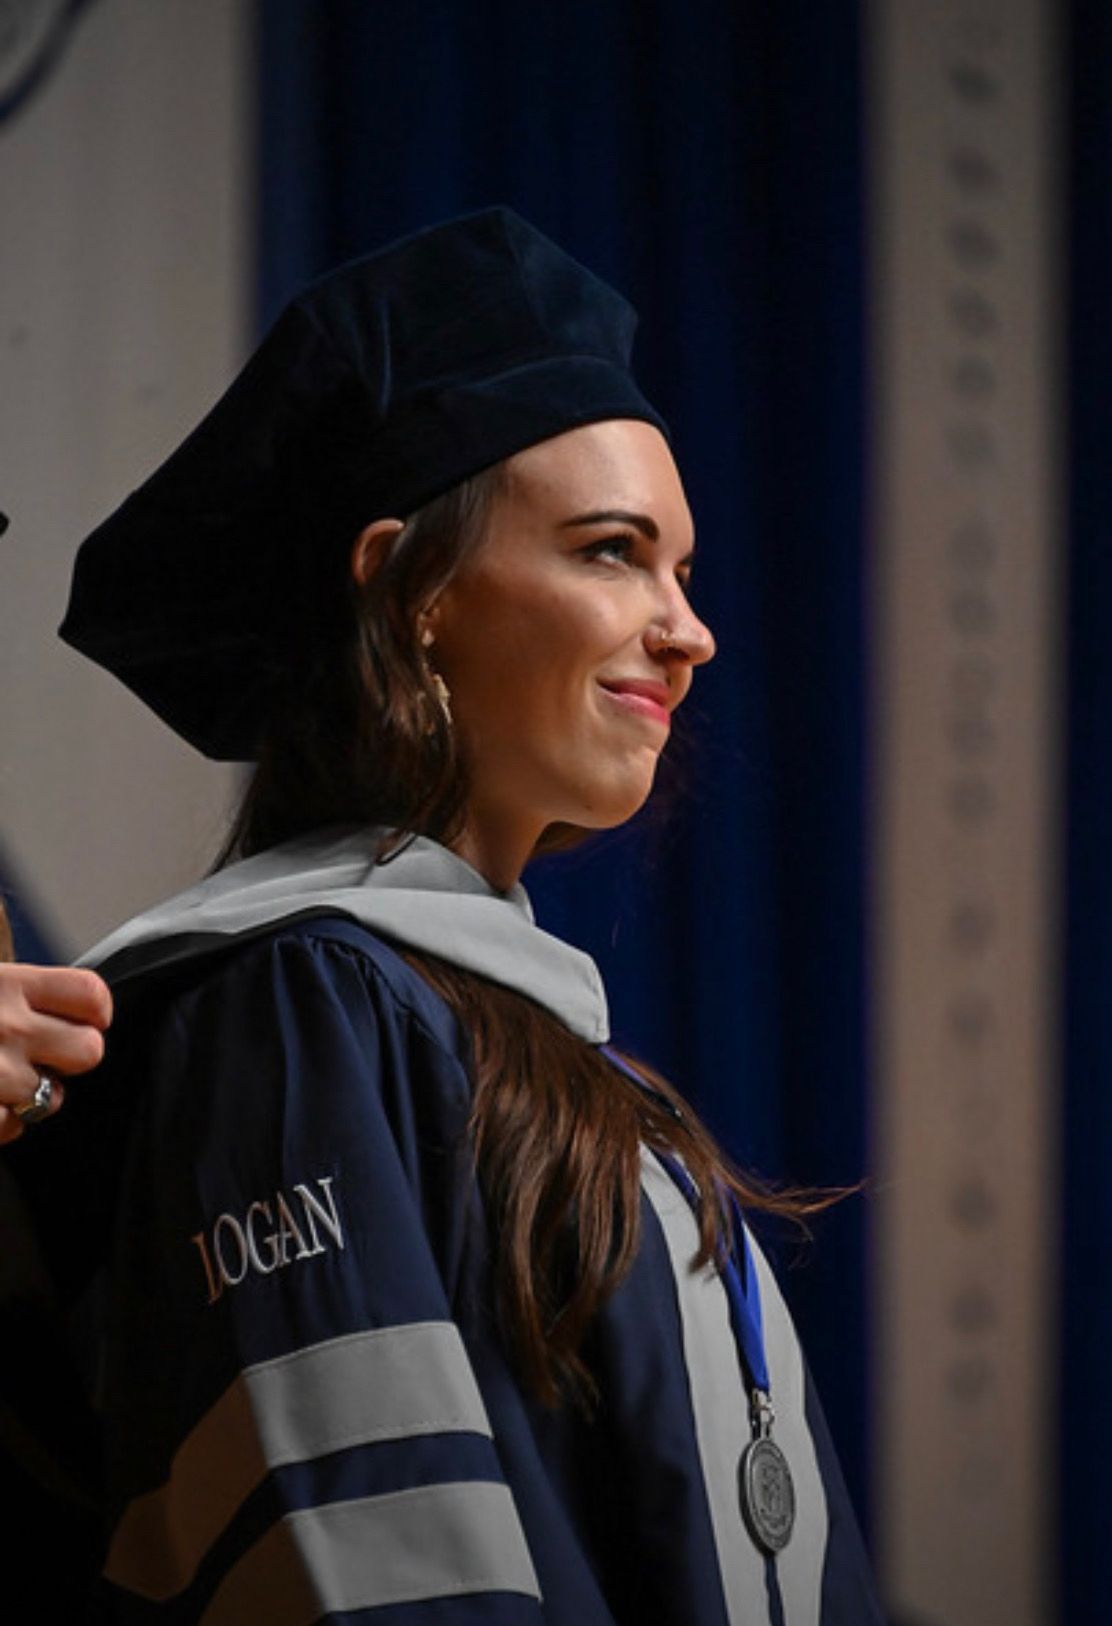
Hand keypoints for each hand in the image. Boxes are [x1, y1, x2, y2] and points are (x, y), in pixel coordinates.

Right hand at [0, 964, 112, 1142]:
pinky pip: (13, 1128)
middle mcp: (8, 1027)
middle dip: (68, 1057)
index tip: (80, 1017)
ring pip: (53, 1099)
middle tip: (38, 1054)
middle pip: (89, 1050)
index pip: (91, 994)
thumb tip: (71, 1006)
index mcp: (8, 984)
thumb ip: (19, 993)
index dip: (92, 1010)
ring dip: (29, 1094)